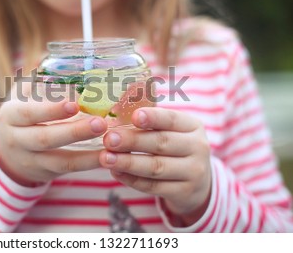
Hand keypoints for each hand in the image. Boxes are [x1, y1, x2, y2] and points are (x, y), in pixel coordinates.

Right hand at [0, 83, 107, 185]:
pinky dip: (89, 165)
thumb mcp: (21, 96)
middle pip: (45, 139)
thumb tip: (62, 58)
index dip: (50, 110)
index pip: (28, 113)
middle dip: (74, 132)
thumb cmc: (20, 115)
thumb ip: (38, 80)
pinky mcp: (46, 173)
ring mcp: (31, 160)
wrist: (5, 152)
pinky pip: (68, 170)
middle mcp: (17, 140)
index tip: (74, 104)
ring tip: (111, 145)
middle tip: (101, 123)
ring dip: (87, 155)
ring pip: (60, 160)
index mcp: (11, 116)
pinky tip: (107, 157)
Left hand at [99, 107, 211, 224]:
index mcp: (192, 126)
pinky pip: (153, 187)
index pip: (172, 119)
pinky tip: (115, 172)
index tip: (135, 116)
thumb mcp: (172, 131)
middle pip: (161, 143)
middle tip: (109, 139)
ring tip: (106, 158)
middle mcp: (198, 148)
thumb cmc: (175, 147)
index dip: (153, 117)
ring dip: (128, 162)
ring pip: (156, 167)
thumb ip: (149, 122)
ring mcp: (193, 172)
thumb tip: (115, 112)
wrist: (198, 182)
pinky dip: (132, 180)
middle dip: (132, 141)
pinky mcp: (183, 192)